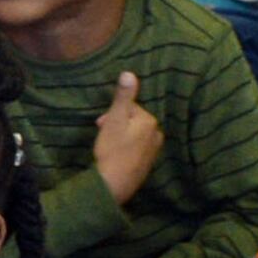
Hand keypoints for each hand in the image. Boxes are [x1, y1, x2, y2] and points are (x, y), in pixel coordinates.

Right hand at [90, 71, 161, 202]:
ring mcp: (153, 151)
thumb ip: (123, 97)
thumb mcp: (114, 120)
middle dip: (117, 125)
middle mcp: (156, 134)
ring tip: (108, 147)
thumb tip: (129, 73)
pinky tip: (115, 157)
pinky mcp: (147, 164)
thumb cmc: (112, 150)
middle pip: (133, 121)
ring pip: (134, 135)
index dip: (113, 114)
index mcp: (149, 121)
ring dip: (121, 136)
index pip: (129, 108)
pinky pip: (136, 149)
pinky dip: (125, 149)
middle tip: (103, 136)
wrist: (113, 185)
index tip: (100, 124)